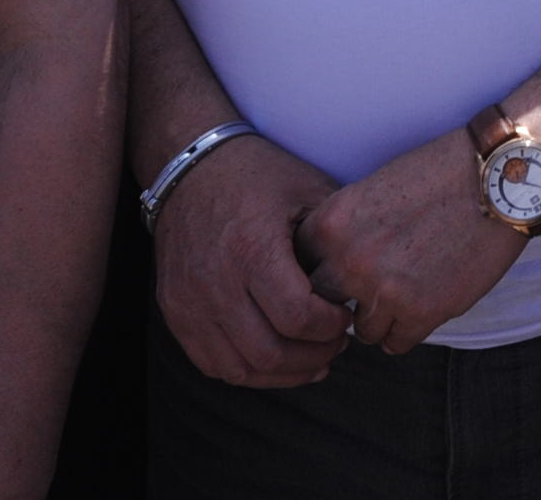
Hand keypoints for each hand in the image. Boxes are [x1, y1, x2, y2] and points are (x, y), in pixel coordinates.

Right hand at [150, 132, 348, 388]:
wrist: (190, 166)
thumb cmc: (258, 175)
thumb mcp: (307, 189)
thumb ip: (333, 238)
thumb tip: (366, 279)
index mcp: (252, 248)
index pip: (297, 316)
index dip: (330, 327)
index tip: (347, 316)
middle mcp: (215, 282)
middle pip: (268, 352)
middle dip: (313, 357)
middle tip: (338, 345)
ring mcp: (189, 301)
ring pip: (238, 368)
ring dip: (282, 374)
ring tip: (313, 360)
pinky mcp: (174, 311)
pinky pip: (211, 362)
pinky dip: (247, 371)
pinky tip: (275, 362)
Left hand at [295, 129, 527, 355]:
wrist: (499, 178)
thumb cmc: (441, 171)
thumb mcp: (375, 186)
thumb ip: (346, 228)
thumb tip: (329, 264)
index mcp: (332, 224)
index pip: (299, 266)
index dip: (319, 269)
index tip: (335, 270)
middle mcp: (349, 260)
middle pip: (321, 303)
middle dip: (341, 299)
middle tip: (364, 291)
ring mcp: (384, 291)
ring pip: (361, 329)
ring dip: (378, 317)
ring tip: (404, 294)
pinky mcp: (421, 313)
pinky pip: (395, 343)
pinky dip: (406, 330)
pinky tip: (421, 307)